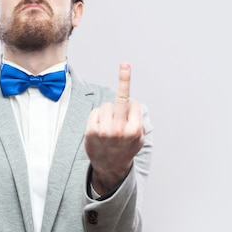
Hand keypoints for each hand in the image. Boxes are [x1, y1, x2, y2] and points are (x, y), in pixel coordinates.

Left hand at [85, 62, 144, 194]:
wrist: (110, 167)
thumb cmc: (126, 149)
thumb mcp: (140, 138)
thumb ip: (138, 121)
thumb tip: (133, 104)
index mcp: (134, 130)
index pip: (134, 104)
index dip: (132, 108)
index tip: (130, 83)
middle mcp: (119, 129)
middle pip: (121, 99)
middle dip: (125, 80)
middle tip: (125, 64)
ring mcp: (104, 130)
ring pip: (107, 105)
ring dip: (108, 112)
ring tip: (109, 128)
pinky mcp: (91, 131)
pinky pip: (95, 112)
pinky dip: (98, 116)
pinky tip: (100, 129)